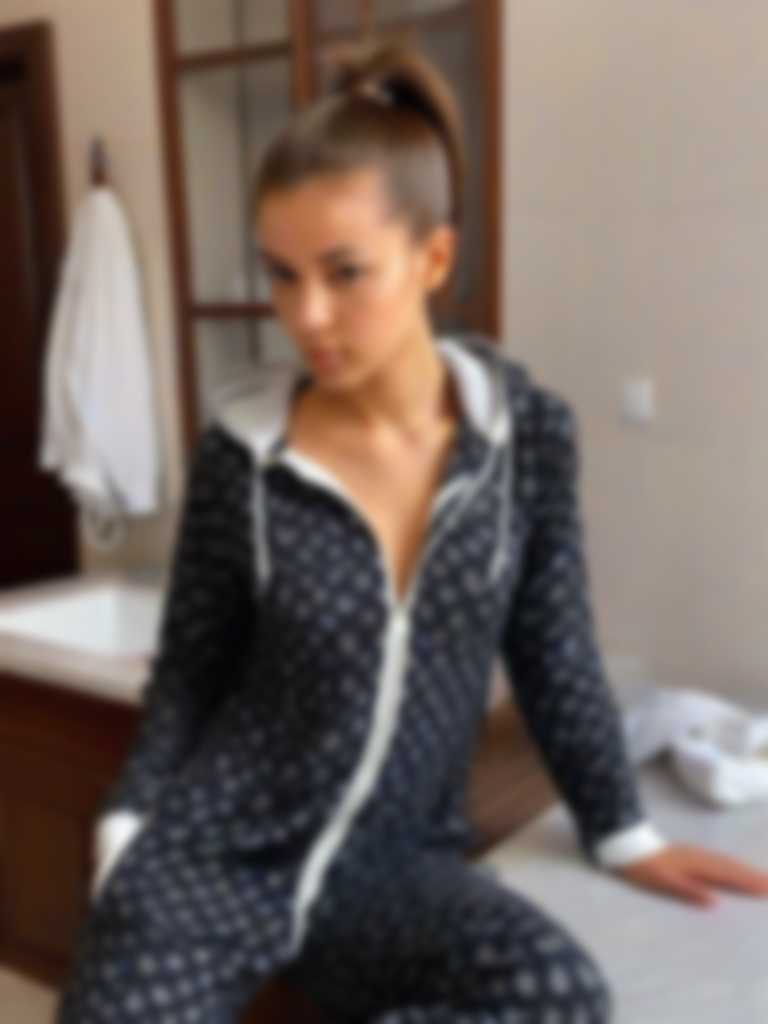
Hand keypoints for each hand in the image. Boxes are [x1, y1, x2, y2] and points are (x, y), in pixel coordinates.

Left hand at [614, 843, 767, 908]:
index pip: (727, 875)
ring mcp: (694, 853)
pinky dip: (731, 865)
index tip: (767, 889)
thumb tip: (715, 903)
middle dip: (752, 876)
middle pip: (731, 867)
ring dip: (744, 869)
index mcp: (695, 865)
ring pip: (725, 862)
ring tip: (760, 877)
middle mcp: (699, 857)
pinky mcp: (689, 854)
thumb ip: (688, 892)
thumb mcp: (662, 882)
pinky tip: (733, 868)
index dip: (747, 883)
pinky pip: (717, 859)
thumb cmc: (642, 867)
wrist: (626, 844)